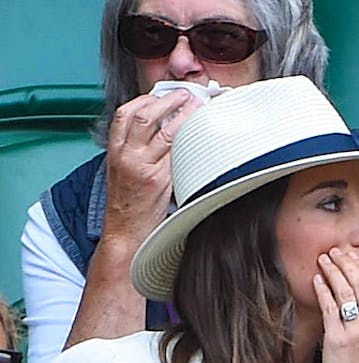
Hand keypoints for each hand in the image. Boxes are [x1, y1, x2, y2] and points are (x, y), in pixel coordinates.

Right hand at [101, 89, 201, 249]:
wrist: (125, 231)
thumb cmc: (127, 202)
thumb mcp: (122, 169)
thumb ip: (136, 148)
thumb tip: (162, 127)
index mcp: (115, 150)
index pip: (125, 114)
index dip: (145, 99)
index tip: (161, 93)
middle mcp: (127, 156)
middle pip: (145, 116)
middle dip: (167, 101)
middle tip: (185, 95)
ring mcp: (144, 167)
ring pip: (167, 133)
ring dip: (185, 116)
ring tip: (198, 107)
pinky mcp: (161, 181)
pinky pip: (179, 155)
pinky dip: (190, 142)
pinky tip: (201, 136)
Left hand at [313, 247, 358, 362]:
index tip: (353, 258)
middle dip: (348, 264)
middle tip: (336, 251)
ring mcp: (356, 332)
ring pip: (345, 291)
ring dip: (333, 271)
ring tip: (324, 259)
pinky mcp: (337, 339)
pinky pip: (330, 308)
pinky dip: (323, 290)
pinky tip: (317, 280)